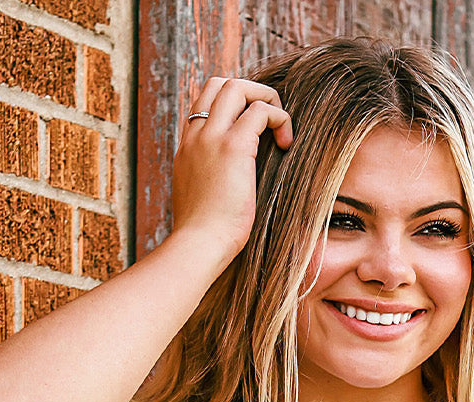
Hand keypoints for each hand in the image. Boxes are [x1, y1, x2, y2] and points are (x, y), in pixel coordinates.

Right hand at [170, 76, 292, 266]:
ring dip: (266, 99)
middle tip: (270, 121)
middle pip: (220, 84)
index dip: (232, 104)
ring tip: (280, 128)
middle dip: (251, 93)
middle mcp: (197, 136)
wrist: (197, 246)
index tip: (252, 127)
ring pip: (238, 87)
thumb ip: (210, 182)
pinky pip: (260, 111)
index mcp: (187, 148)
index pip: (205, 102)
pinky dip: (278, 118)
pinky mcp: (233, 147)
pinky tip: (286, 143)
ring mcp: (212, 138)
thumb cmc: (203, 236)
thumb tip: (231, 188)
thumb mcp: (200, 201)